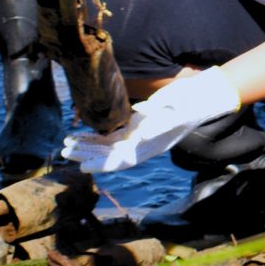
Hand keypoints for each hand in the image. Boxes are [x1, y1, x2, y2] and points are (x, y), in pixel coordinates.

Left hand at [62, 67, 240, 173]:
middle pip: (109, 155)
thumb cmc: (189, 106)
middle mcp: (141, 145)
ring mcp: (136, 136)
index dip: (103, 165)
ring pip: (106, 146)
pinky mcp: (133, 125)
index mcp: (150, 146)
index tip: (84, 167)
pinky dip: (93, 137)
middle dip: (87, 155)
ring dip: (86, 147)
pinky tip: (78, 136)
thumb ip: (158, 122)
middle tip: (65, 152)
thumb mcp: (177, 113)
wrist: (199, 98)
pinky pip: (109, 136)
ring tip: (66, 146)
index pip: (122, 160)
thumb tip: (139, 129)